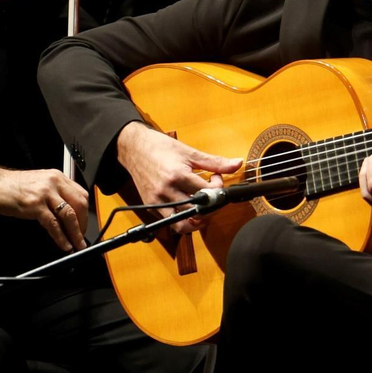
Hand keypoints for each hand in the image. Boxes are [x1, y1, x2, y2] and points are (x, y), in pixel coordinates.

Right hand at [0, 166, 90, 251]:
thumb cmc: (15, 185)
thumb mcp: (41, 183)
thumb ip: (56, 193)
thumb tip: (68, 213)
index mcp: (58, 177)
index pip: (81, 195)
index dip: (86, 213)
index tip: (84, 225)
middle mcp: (54, 183)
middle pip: (79, 205)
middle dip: (83, 224)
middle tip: (81, 237)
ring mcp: (45, 194)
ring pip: (69, 215)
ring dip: (76, 233)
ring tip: (77, 244)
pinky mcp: (35, 206)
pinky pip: (53, 224)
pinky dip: (61, 237)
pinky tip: (63, 244)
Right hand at [115, 121, 240, 234]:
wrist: (134, 149)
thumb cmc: (161, 148)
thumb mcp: (190, 152)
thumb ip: (215, 162)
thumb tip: (238, 163)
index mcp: (178, 176)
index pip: (207, 194)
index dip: (217, 190)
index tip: (215, 180)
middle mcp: (166, 191)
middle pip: (197, 212)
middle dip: (210, 207)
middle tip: (211, 196)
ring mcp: (157, 202)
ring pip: (182, 224)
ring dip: (197, 220)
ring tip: (202, 208)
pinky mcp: (150, 207)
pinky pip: (169, 222)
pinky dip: (182, 220)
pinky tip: (187, 207)